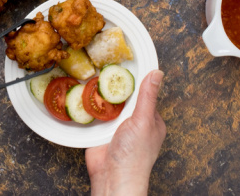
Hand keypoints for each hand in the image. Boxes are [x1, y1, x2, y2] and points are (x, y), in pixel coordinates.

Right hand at [85, 70, 165, 195]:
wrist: (112, 179)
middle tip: (105, 63)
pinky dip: (89, 105)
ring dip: (100, 93)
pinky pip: (94, 113)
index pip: (145, 92)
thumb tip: (157, 73)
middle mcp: (134, 121)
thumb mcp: (143, 120)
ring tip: (91, 72)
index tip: (127, 60)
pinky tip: (82, 92)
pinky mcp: (99, 131)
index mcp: (150, 119)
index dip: (136, 77)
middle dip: (115, 84)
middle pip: (124, 96)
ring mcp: (116, 126)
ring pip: (108, 103)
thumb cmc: (134, 156)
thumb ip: (147, 97)